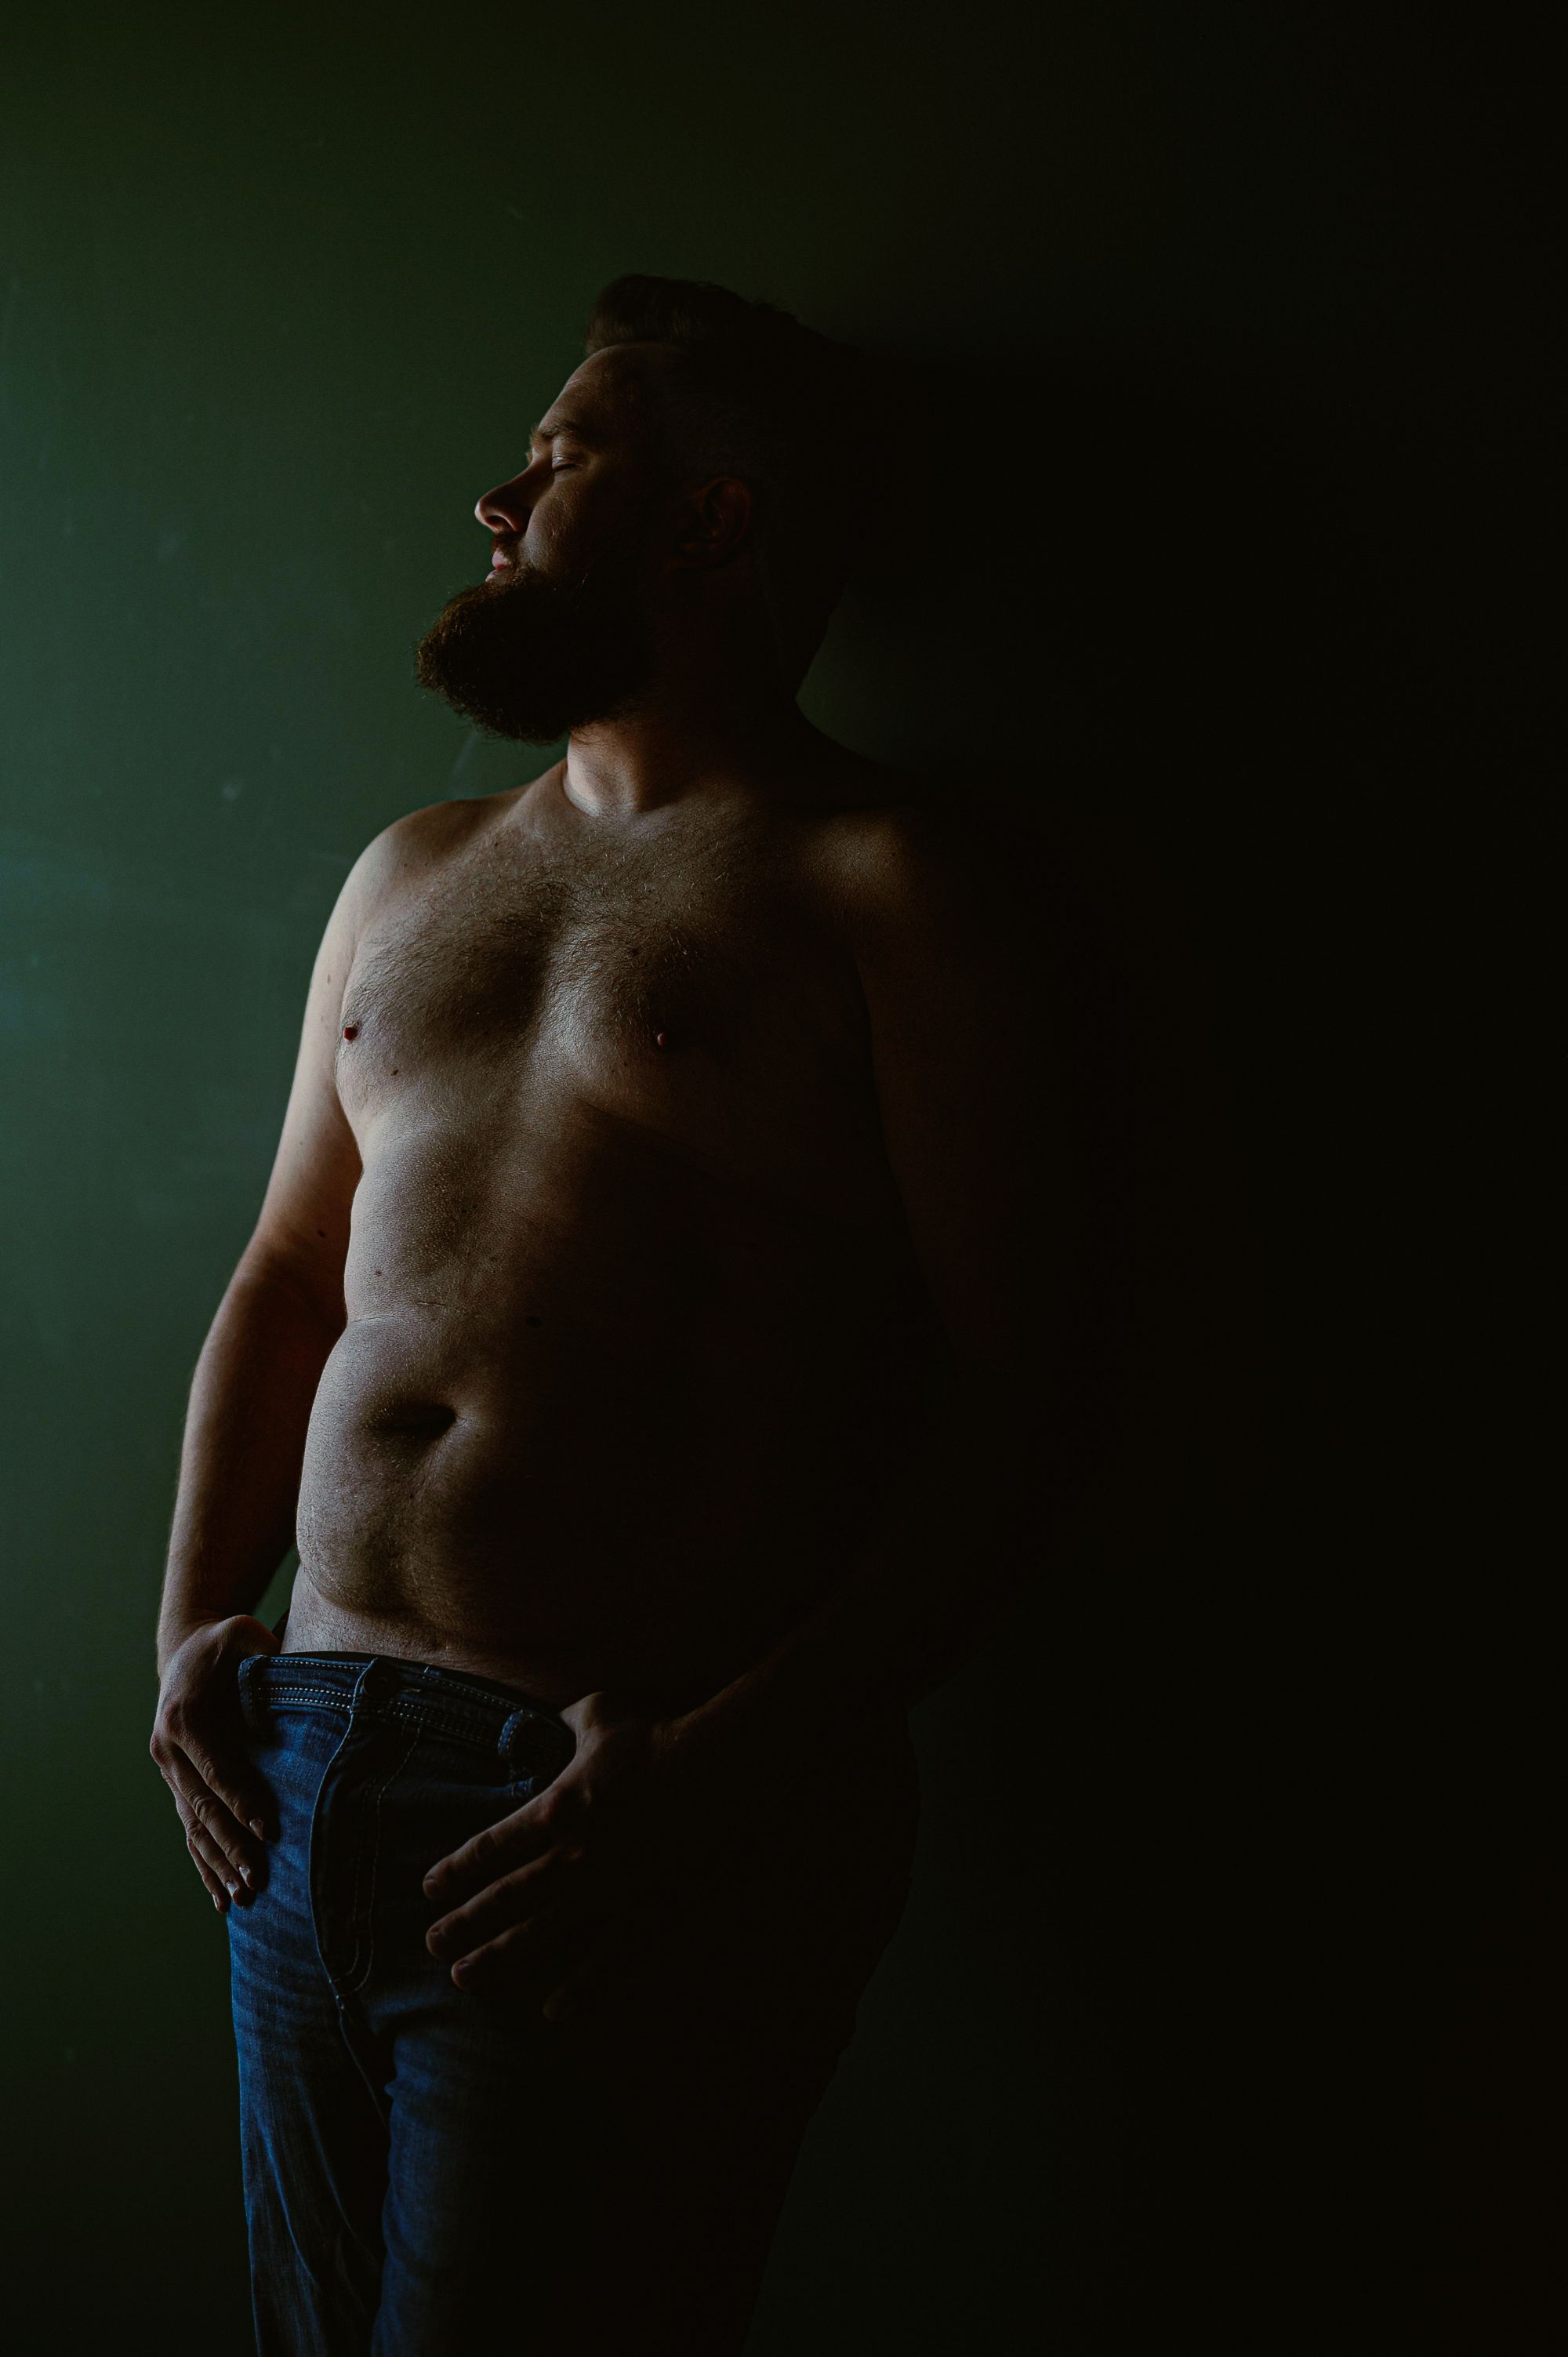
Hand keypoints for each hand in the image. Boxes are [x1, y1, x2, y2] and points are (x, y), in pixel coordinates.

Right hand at [150, 1614, 279, 1912]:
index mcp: (185, 1717)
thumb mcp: (241, 1633)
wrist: (184, 1652)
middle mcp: (168, 1749)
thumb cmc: (224, 1644)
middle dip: (232, 1846)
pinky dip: (204, 1865)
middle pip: (203, 1807)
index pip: (217, 1768)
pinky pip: (189, 1831)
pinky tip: (220, 1898)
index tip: (266, 1831)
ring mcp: (168, 1771)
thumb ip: (261, 1652)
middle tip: (260, 1879)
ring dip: (218, 1865)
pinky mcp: (175, 1785)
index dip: (241, 1800)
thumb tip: (288, 1681)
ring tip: (244, 1899)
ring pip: (193, 1827)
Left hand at [422, 1691, 761, 2023]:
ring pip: (538, 1938)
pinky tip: (554, 2013)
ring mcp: (604, 1894)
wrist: (718, 1776)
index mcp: (554, 1811)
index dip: (456, 1870)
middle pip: (502, 1899)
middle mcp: (569, 1860)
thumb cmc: (659, 1740)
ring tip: (465, 1979)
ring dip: (497, 1961)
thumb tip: (559, 1713)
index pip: (490, 1848)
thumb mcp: (605, 1716)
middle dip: (463, 1925)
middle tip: (433, 1946)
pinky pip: (604, 1964)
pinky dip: (578, 1991)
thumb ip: (574, 1718)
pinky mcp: (642, 1915)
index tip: (431, 1889)